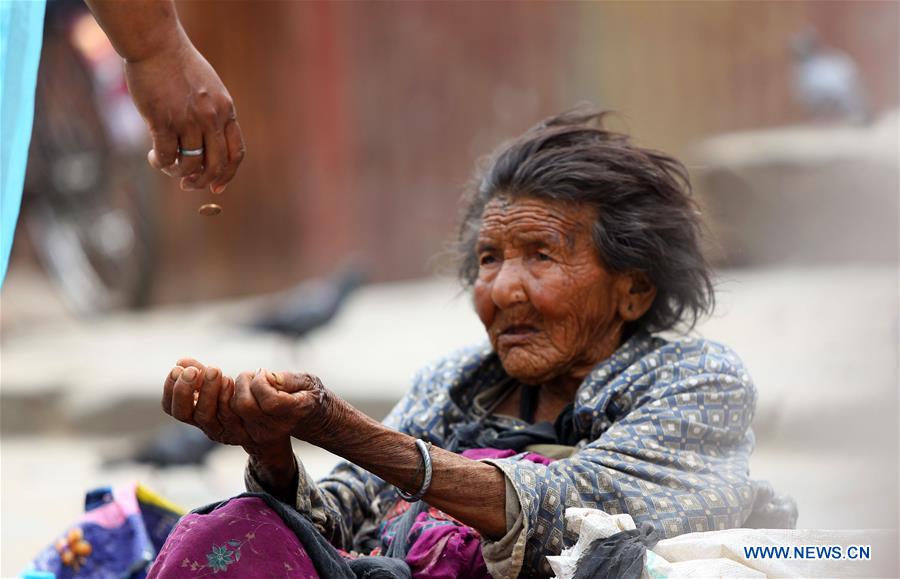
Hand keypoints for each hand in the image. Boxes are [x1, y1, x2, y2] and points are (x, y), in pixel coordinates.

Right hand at [124, 42, 244, 192]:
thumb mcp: (209, 88)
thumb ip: (213, 114)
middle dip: (203, 181)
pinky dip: (161, 163)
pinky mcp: (164, 120)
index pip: (236, 153)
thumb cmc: (179, 65)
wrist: (156, 44)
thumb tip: (207, 147)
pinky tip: (154, 157)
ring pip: (190, 164)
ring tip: (168, 167)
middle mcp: (211, 118)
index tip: (217, 187)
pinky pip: (167, 156)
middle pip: (216, 165)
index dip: (228, 174)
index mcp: (226, 110)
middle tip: (188, 184)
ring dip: (178, 173)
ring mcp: (189, 120)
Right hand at [162, 358, 289, 458]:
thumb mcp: (218, 384)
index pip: (171, 408)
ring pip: (206, 416)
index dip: (170, 389)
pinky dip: (227, 398)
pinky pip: (230, 417)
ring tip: (214, 371)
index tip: (176, 369)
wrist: (276, 422)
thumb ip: (201, 373)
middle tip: (194, 371)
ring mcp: (224, 431)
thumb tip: (181, 361)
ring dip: (208, 391)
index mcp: (197, 415)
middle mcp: (207, 426)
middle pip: (185, 414)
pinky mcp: (244, 432)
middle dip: (186, 390)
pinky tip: (230, 381)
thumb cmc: (242, 398)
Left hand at [229, 369, 343, 448]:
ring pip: (232, 410)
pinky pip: (226, 416)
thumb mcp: (308, 382)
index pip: (269, 401)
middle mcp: (275, 427)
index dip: (261, 382)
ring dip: (234, 389)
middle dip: (244, 382)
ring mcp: (259, 433)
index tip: (265, 372)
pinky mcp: (246, 434)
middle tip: (253, 375)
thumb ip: (289, 380)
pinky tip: (239, 390)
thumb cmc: (309, 395)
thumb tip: (267, 378)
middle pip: (245, 406)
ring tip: (249, 382)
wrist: (309, 419)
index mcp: (294, 412)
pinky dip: (226, 398)